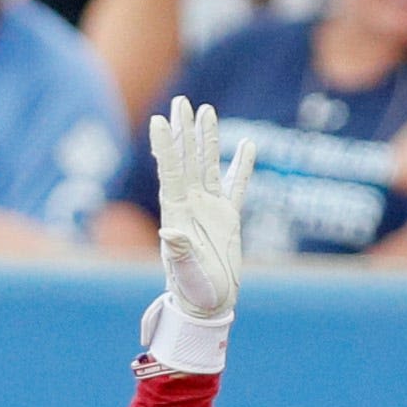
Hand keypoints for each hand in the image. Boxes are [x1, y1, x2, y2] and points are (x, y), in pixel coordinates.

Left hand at [150, 95, 253, 321]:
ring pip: (209, 165)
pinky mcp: (229, 218)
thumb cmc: (193, 292)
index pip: (171, 171)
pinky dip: (242, 167)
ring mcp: (210, 209)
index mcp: (177, 213)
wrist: (208, 305)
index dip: (166, 146)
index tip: (159, 119)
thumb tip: (168, 230)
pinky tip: (248, 146)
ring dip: (208, 139)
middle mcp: (191, 204)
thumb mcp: (185, 272)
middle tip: (181, 101)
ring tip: (206, 110)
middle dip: (184, 130)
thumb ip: (178, 251)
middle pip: (187, 159)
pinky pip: (237, 186)